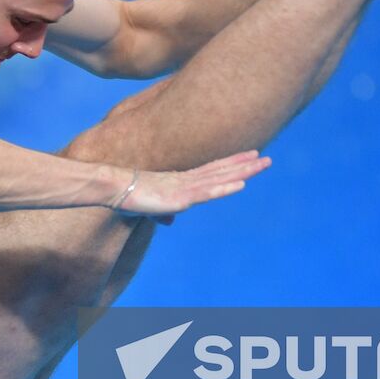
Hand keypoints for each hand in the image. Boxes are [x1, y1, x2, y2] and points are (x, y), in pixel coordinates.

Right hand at [114, 150, 270, 217]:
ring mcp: (186, 188)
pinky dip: (225, 187)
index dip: (232, 163)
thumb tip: (169, 222)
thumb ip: (162, 213)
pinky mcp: (180, 198)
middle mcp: (187, 180)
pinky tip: (241, 183)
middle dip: (245, 164)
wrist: (112, 188)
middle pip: (222, 170)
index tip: (250, 156)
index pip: (213, 170)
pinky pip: (207, 192)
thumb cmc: (126, 196)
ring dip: (243, 171)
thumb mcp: (150, 207)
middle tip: (267, 158)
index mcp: (182, 180)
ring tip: (263, 163)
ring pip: (220, 177)